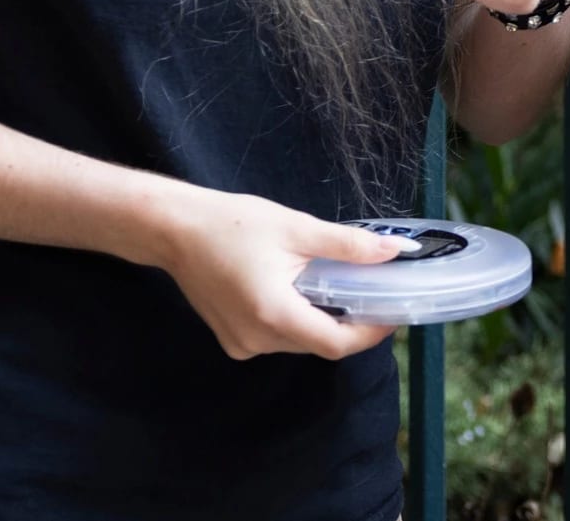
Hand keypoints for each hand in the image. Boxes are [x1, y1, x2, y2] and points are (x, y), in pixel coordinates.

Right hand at [146, 185, 403, 361]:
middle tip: (372, 291)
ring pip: (298, 342)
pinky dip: (297, 319)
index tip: (394, 312)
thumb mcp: (296, 229)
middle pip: (318, 344)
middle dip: (350, 323)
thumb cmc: (232, 224)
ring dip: (323, 320)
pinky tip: (303, 290)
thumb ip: (347, 246)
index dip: (370, 333)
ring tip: (340, 286)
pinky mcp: (232, 339)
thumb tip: (394, 252)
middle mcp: (257, 340)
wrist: (175, 230)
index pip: (335, 344)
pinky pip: (277, 337)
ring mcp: (241, 344)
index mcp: (274, 315)